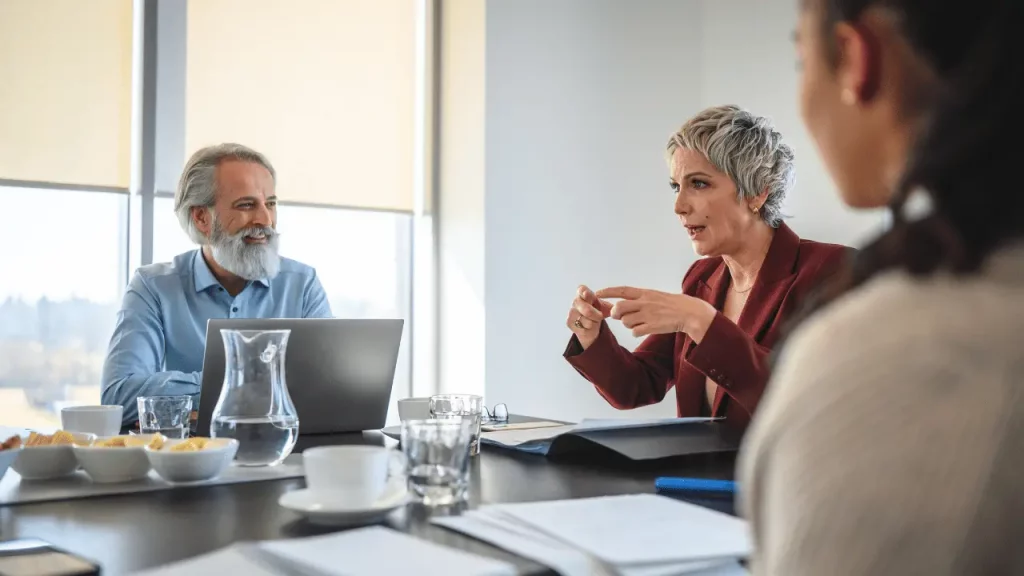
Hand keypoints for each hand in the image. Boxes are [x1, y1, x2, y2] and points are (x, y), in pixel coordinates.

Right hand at [566, 285, 612, 349]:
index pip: (581, 290)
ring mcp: (572, 311)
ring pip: (581, 318)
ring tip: (594, 322)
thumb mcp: (605, 307)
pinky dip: (586, 329)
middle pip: (581, 304)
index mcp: (584, 293)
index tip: (587, 294)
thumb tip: (614, 308)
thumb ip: (608, 306)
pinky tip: (588, 328)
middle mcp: (576, 300)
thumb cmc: (598, 312)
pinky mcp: (569, 321)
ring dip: (591, 322)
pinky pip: (579, 326)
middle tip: (600, 316)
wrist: (591, 326)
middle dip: (593, 313)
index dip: (583, 291)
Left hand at [596, 286, 716, 340]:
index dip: (608, 292)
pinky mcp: (652, 326)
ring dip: (628, 324)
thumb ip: (638, 300)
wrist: (689, 313)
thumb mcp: (654, 296)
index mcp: (645, 293)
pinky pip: (635, 332)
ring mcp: (648, 315)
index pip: (622, 290)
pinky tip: (645, 328)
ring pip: (625, 322)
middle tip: (619, 316)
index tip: (597, 293)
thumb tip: (620, 306)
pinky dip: (637, 332)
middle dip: (615, 314)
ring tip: (640, 322)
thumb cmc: (670, 305)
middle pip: (618, 308)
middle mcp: (644, 303)